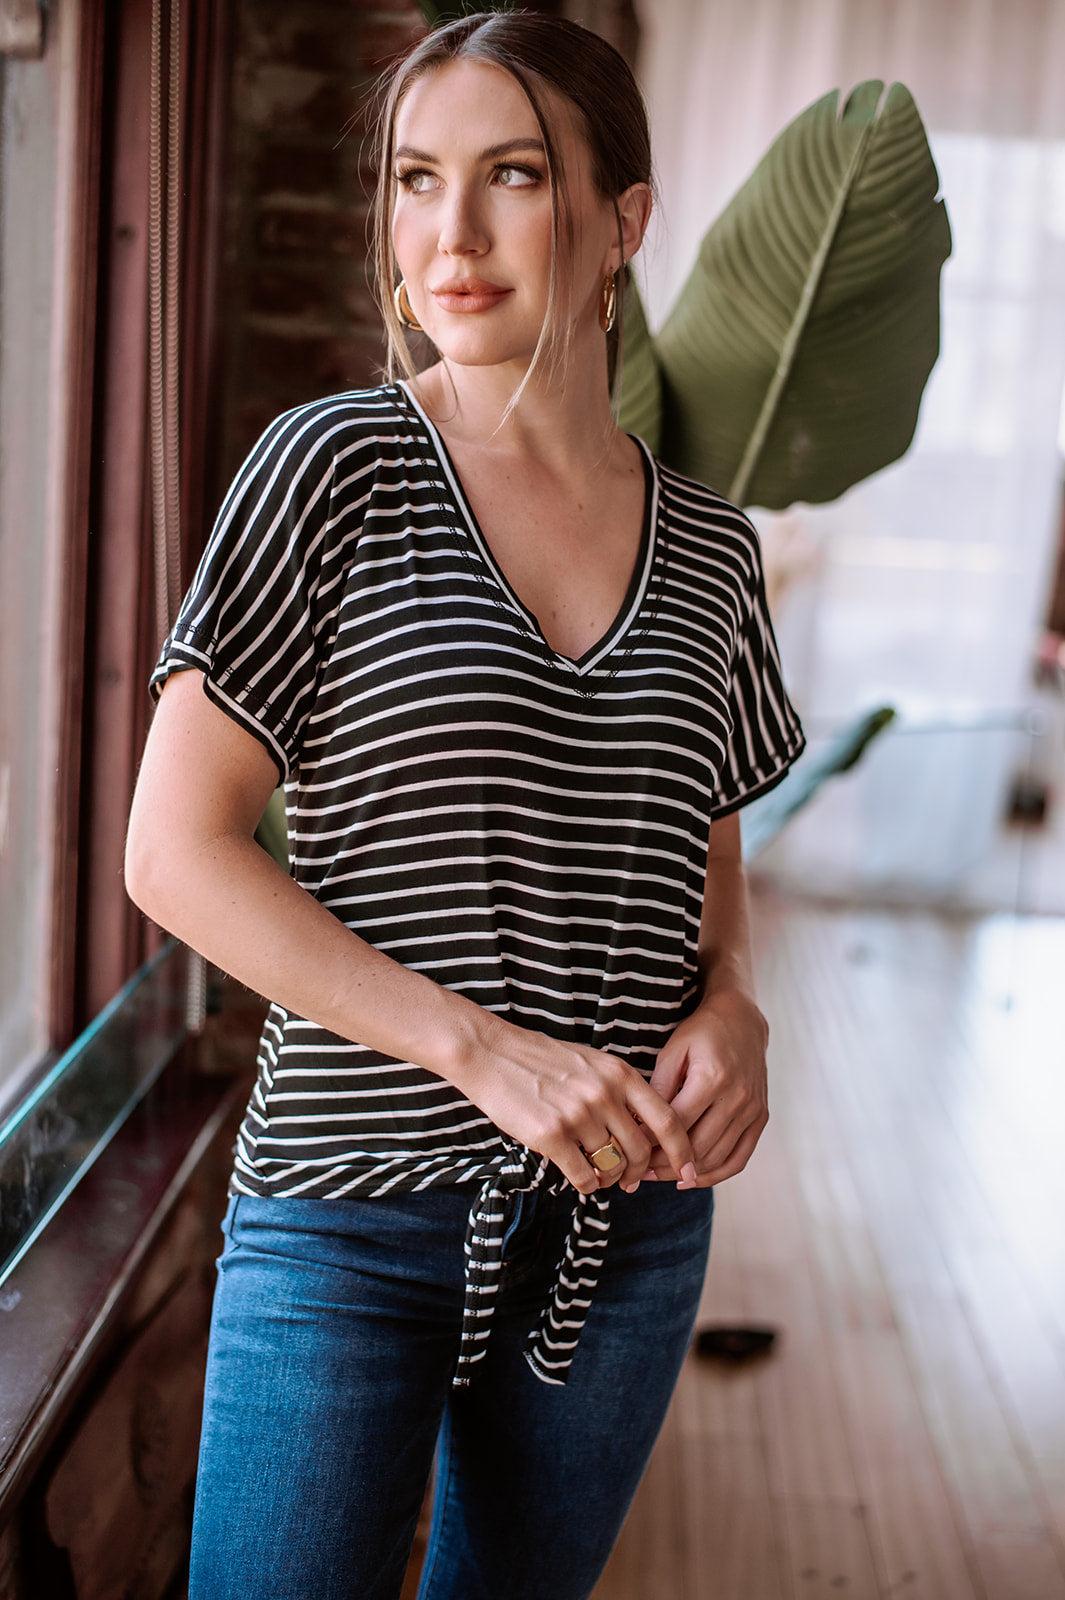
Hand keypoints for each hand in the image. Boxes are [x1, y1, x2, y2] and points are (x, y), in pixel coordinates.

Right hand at [461, 1013, 698, 1195]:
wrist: (492, 1053)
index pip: (667, 1119)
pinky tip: (581, 1181)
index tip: (687, 1167)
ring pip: (612, 1166)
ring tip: (601, 1178)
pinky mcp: (552, 1135)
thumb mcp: (591, 1064)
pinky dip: (587, 1186)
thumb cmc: (540, 1060)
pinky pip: (583, 1176)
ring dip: (610, 1180)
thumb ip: (619, 1092)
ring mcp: (579, 1115)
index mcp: (620, 1074)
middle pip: (640, 1150)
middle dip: (639, 1172)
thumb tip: (643, 1134)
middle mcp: (604, 1094)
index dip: (682, 1148)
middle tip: (631, 1182)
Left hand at [642, 990, 769, 1187]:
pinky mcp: (761, 1117)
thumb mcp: (673, 1051)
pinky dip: (716, 1174)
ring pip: (716, 1158)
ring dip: (686, 1173)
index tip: (629, 1150)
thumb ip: (659, 1088)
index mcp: (712, 1078)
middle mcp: (737, 1097)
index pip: (677, 1124)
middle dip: (665, 1165)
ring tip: (658, 1177)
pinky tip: (692, 1179)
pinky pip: (740, 1158)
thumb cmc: (702, 1033)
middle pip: (697, 1147)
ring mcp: (752, 1110)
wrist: (742, 1020)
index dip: (651, 1142)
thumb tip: (641, 1126)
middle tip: (639, 1172)